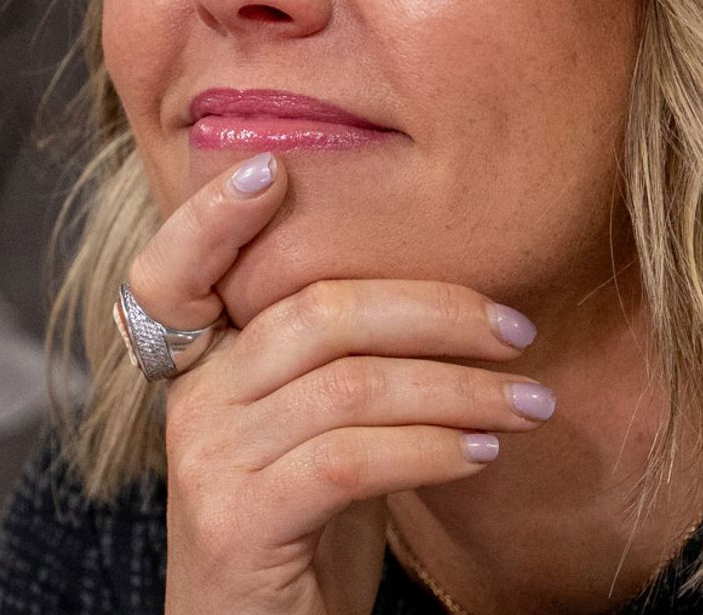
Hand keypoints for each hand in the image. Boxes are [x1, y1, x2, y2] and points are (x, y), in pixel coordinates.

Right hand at [127, 153, 552, 614]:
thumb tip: (460, 304)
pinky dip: (432, 449)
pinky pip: (350, 459)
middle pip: (317, 311)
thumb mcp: (319, 430)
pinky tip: (484, 455)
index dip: (211, 217)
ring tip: (530, 404)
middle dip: (438, 311)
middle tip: (519, 331)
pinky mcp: (239, 522)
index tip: (274, 170)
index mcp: (204, 367)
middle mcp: (193, 403)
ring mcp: (208, 462)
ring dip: (462, 388)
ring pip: (350, 384)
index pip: (171, 271)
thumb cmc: (306, 531)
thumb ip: (345, 363)